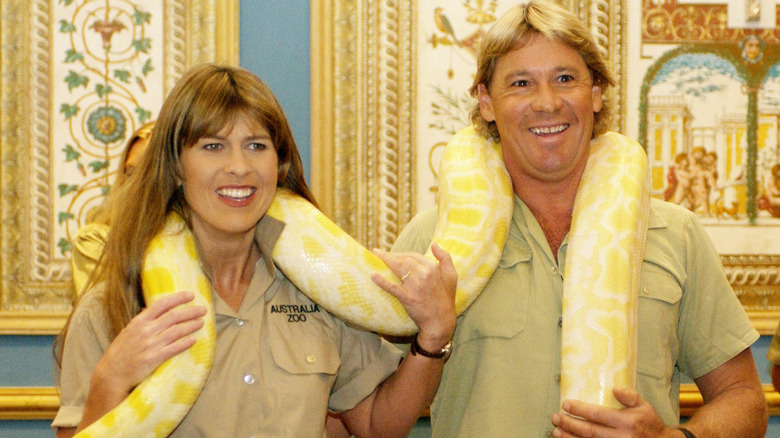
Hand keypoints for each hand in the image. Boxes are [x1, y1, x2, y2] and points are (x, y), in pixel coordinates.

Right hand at [91, 291, 205, 400]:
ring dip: (191, 325)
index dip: (178, 298)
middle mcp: (146, 331)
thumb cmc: (121, 352)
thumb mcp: (128, 331)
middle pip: (174, 316)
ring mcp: (151, 345)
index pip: (161, 304)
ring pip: (177, 331)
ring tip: (201, 322)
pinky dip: (185, 343)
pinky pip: (174, 348)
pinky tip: (194, 340)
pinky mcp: (154, 359)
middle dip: (191, 311)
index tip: (191, 295)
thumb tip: (153, 309)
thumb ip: (143, 321)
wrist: (111, 374)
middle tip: (203, 309)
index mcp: (139, 321)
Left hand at [371, 243, 456, 349]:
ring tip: (375, 256)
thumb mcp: (452, 275)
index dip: (402, 253)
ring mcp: (414, 286)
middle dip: (391, 255)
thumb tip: (434, 244)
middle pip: (403, 260)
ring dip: (384, 260)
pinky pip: (392, 287)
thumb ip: (445, 257)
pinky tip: (373, 275)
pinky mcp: (407, 297)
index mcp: (433, 268)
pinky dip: (382, 281)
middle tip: (380, 254)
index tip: (394, 254)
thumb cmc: (446, 298)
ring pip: (397, 268)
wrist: (441, 321)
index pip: (413, 255)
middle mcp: (424, 274)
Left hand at [551, 387, 677, 437]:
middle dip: (570, 424)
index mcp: (626, 422)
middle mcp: (620, 437)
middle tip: (555, 417)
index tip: (565, 404)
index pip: (598, 415)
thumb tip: (614, 388)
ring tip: (556, 431)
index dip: (580, 410)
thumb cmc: (649, 424)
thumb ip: (630, 396)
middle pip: (590, 432)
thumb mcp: (644, 406)